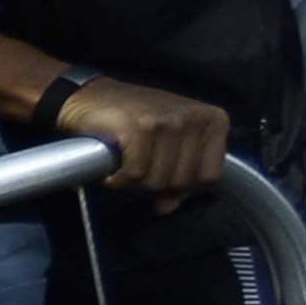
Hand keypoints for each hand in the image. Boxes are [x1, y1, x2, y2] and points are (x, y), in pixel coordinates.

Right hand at [58, 74, 230, 196]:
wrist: (91, 96)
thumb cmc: (133, 120)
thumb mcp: (169, 143)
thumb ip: (177, 173)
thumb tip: (168, 207)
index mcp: (214, 121)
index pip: (210, 176)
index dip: (183, 187)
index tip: (161, 179)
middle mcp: (196, 118)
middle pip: (183, 182)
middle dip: (155, 186)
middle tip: (138, 173)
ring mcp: (169, 121)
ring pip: (159, 181)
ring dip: (135, 184)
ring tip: (124, 169)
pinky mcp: (141, 128)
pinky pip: (135, 174)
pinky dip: (119, 180)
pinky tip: (112, 173)